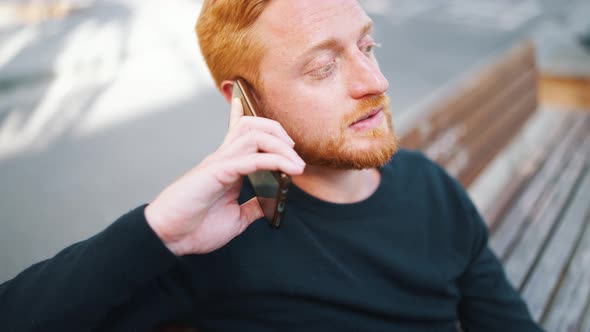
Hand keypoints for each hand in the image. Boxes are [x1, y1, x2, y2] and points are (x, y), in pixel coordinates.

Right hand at [144, 98, 304, 255]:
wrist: (170, 238)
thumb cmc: (195, 227)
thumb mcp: (235, 218)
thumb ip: (252, 207)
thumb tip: (270, 204)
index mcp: (226, 166)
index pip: (237, 131)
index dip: (242, 111)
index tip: (248, 101)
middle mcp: (223, 158)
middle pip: (252, 125)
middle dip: (279, 132)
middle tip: (296, 153)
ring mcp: (219, 162)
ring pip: (254, 134)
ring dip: (281, 145)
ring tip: (297, 164)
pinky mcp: (217, 172)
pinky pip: (250, 158)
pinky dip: (274, 160)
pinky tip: (289, 170)